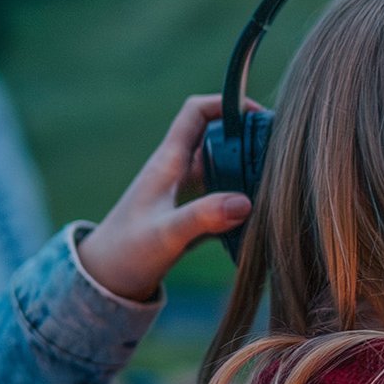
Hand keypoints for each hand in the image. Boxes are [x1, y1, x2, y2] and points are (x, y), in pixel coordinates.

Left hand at [77, 94, 259, 300]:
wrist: (104, 280)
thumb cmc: (126, 253)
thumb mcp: (166, 236)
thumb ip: (202, 218)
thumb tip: (244, 203)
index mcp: (168, 162)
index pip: (196, 113)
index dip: (227, 104)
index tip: (259, 116)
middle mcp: (177, 171)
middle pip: (218, 136)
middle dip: (248, 138)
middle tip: (279, 155)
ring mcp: (184, 192)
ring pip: (223, 166)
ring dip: (248, 170)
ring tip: (278, 184)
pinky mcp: (190, 214)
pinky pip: (223, 195)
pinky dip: (242, 200)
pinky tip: (260, 217)